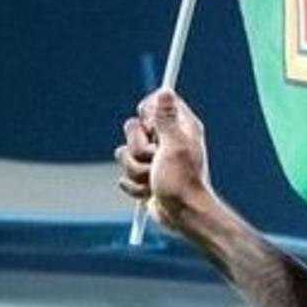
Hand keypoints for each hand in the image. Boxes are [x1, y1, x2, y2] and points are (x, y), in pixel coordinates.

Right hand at [115, 89, 221, 229]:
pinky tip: (151, 192)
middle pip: (132, 128)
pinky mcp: (144, 175)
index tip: (152, 129)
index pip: (153, 104)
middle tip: (155, 159)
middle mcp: (166, 139)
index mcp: (179, 127)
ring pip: (124, 153)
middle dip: (138, 148)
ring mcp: (153, 158)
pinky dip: (135, 186)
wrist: (182, 215)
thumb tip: (165, 90)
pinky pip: (124, 174)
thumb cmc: (183, 181)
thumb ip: (167, 118)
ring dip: (136, 170)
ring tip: (153, 179)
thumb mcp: (174, 145)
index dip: (147, 115)